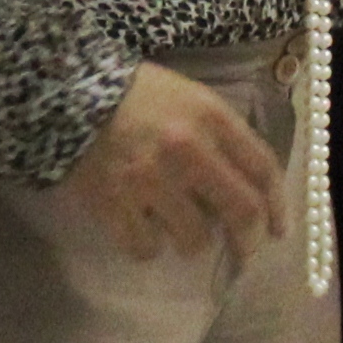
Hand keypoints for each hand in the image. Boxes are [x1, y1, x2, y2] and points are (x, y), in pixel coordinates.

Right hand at [58, 61, 285, 262]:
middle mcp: (188, 150)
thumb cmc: (133, 92)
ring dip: (191, 239)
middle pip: (242, 213)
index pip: (263, 169)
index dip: (278, 206)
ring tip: (175, 225)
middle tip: (244, 250)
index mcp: (210, 117)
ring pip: (195, 239)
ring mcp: (150, 181)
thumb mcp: (187, 96)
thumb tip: (247, 186)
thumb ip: (221, 135)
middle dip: (249, 240)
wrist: (65, 92)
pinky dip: (147, 244)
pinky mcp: (115, 204)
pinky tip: (141, 227)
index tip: (278, 229)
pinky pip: (147, 247)